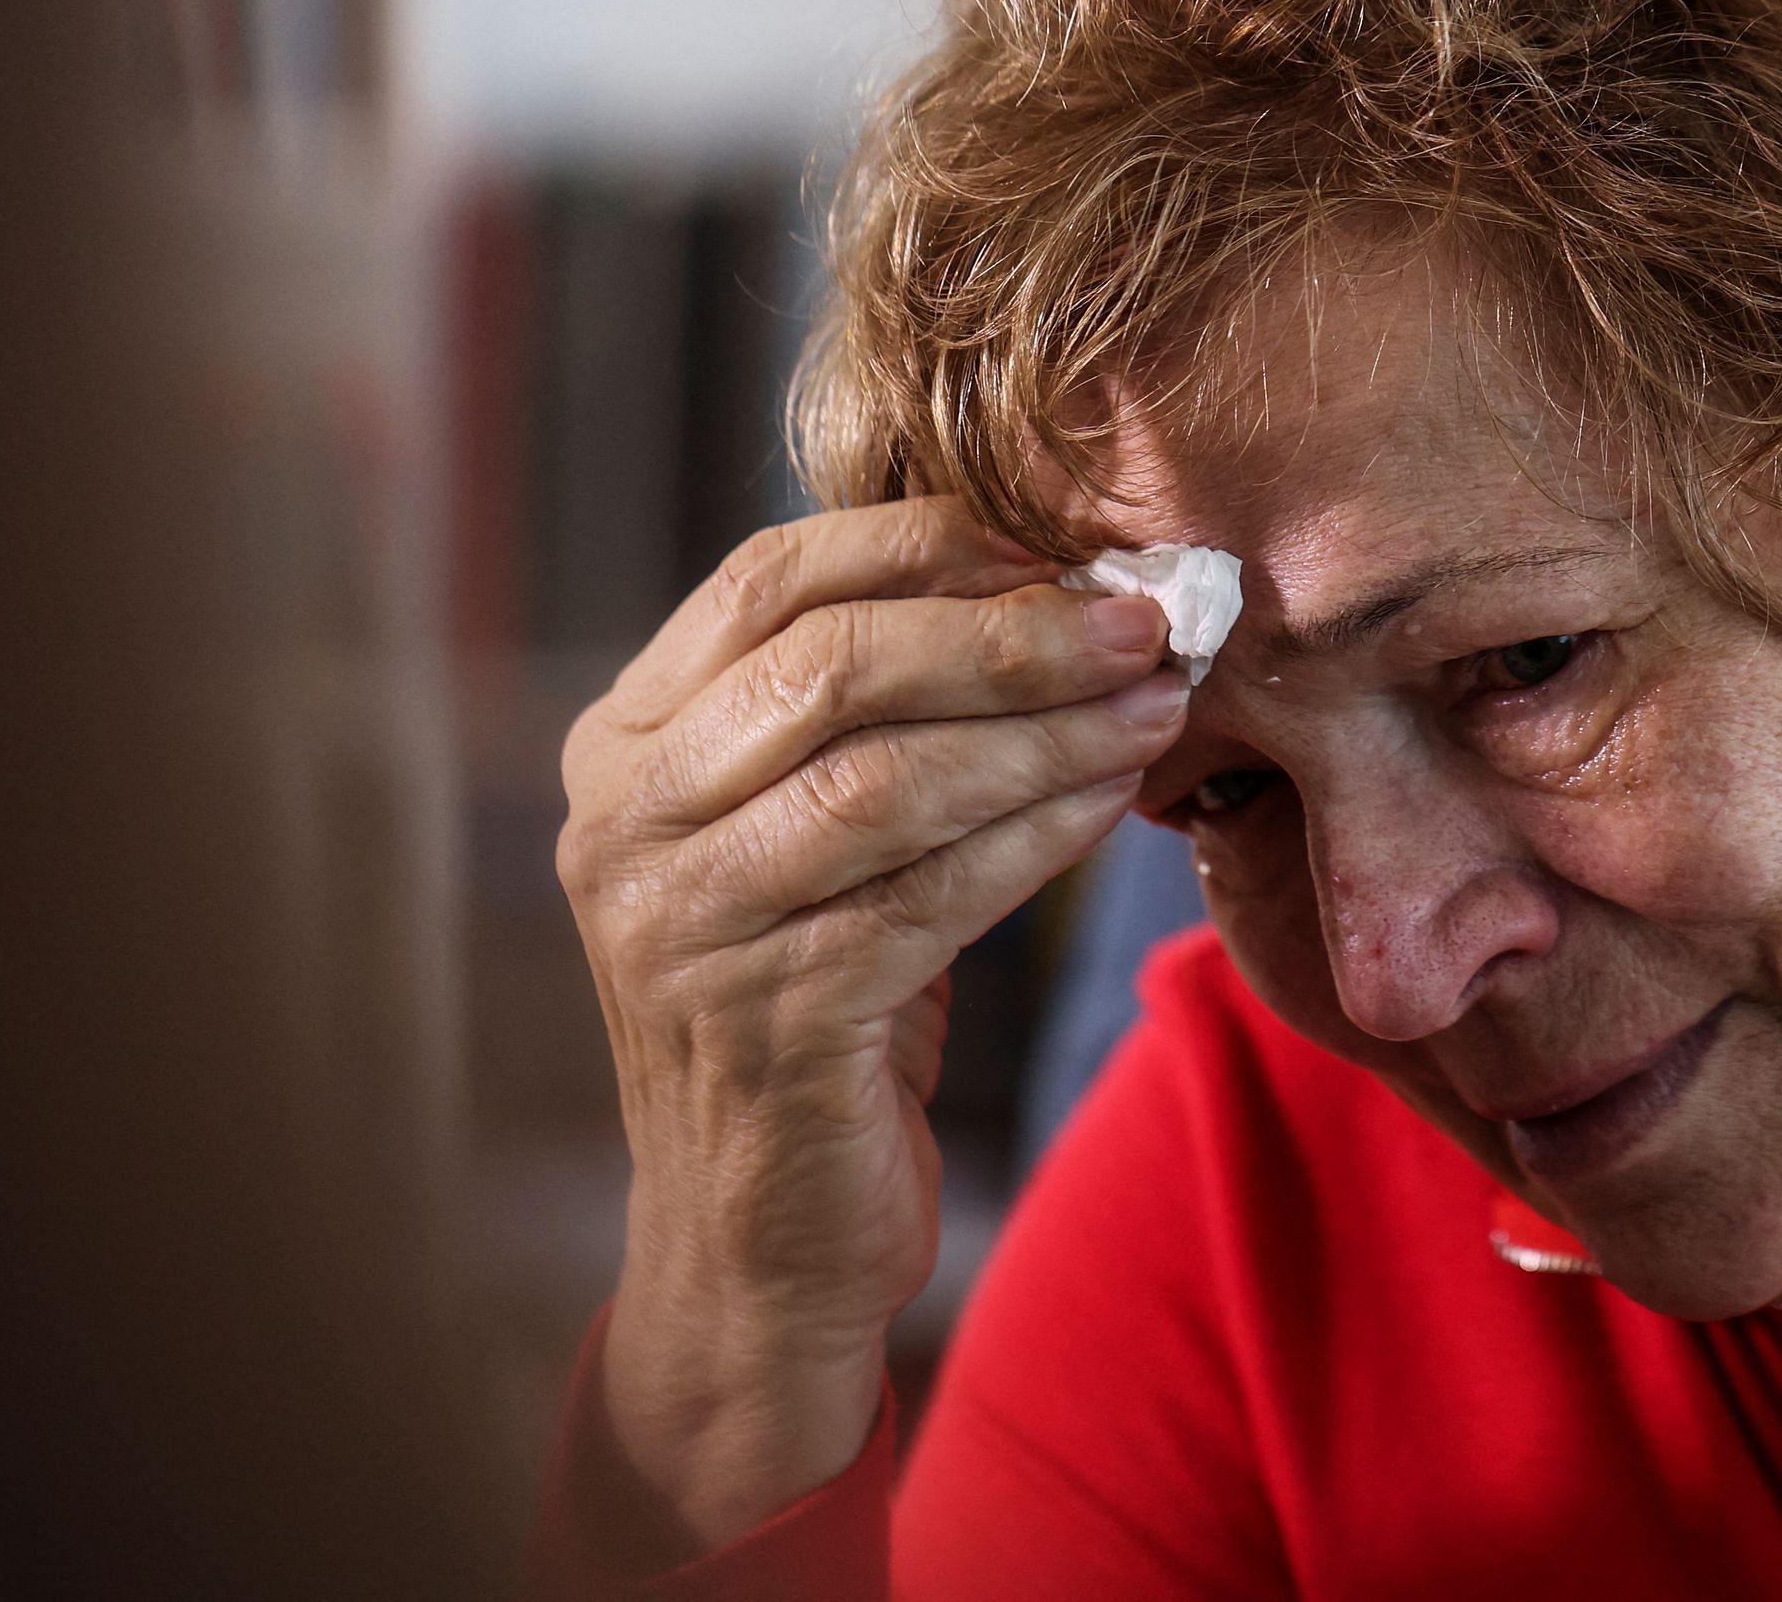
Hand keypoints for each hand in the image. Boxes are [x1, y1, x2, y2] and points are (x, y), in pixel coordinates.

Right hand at [553, 498, 1186, 1550]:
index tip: (1056, 541)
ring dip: (1044, 731)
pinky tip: (1111, 798)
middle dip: (1008, 632)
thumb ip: (877, 710)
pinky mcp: (765, 1019)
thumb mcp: (812, 835)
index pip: (763, 580)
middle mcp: (624, 824)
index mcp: (624, 746)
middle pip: (830, 667)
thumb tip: (1057, 576)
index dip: (919, 543)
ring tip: (1157, 703)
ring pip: (886, 778)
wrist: (761, 1239)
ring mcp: (682, 926)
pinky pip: (930, 893)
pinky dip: (1037, 834)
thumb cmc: (818, 1002)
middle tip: (1144, 619)